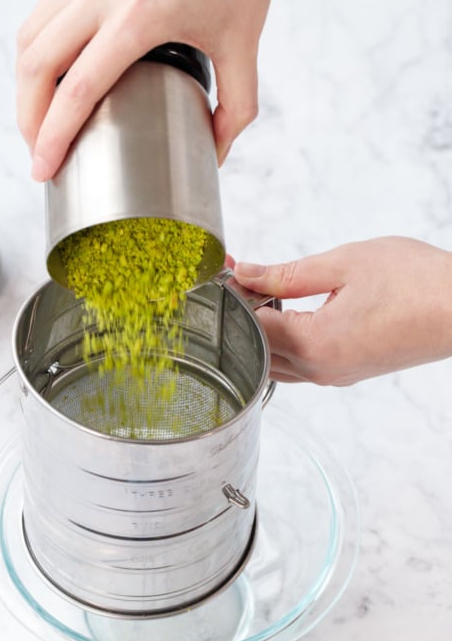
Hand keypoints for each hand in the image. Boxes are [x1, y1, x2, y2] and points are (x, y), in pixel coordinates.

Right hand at [16, 0, 291, 180]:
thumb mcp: (243, 45)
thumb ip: (236, 108)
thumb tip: (217, 152)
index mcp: (139, 16)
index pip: (75, 91)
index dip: (53, 138)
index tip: (44, 168)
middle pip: (35, 67)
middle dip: (28, 119)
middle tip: (39, 151)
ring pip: (29, 35)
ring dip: (26, 84)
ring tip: (40, 118)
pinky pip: (44, 8)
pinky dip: (39, 48)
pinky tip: (53, 73)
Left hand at [234, 237, 451, 385]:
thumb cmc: (416, 283)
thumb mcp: (344, 264)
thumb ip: (287, 273)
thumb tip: (246, 274)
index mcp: (315, 345)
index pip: (249, 327)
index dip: (232, 298)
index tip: (224, 273)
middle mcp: (321, 370)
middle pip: (255, 353)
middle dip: (240, 317)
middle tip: (238, 280)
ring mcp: (335, 376)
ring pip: (275, 365)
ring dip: (260, 334)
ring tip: (261, 294)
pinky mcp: (348, 372)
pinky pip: (300, 366)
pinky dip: (283, 343)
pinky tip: (286, 313)